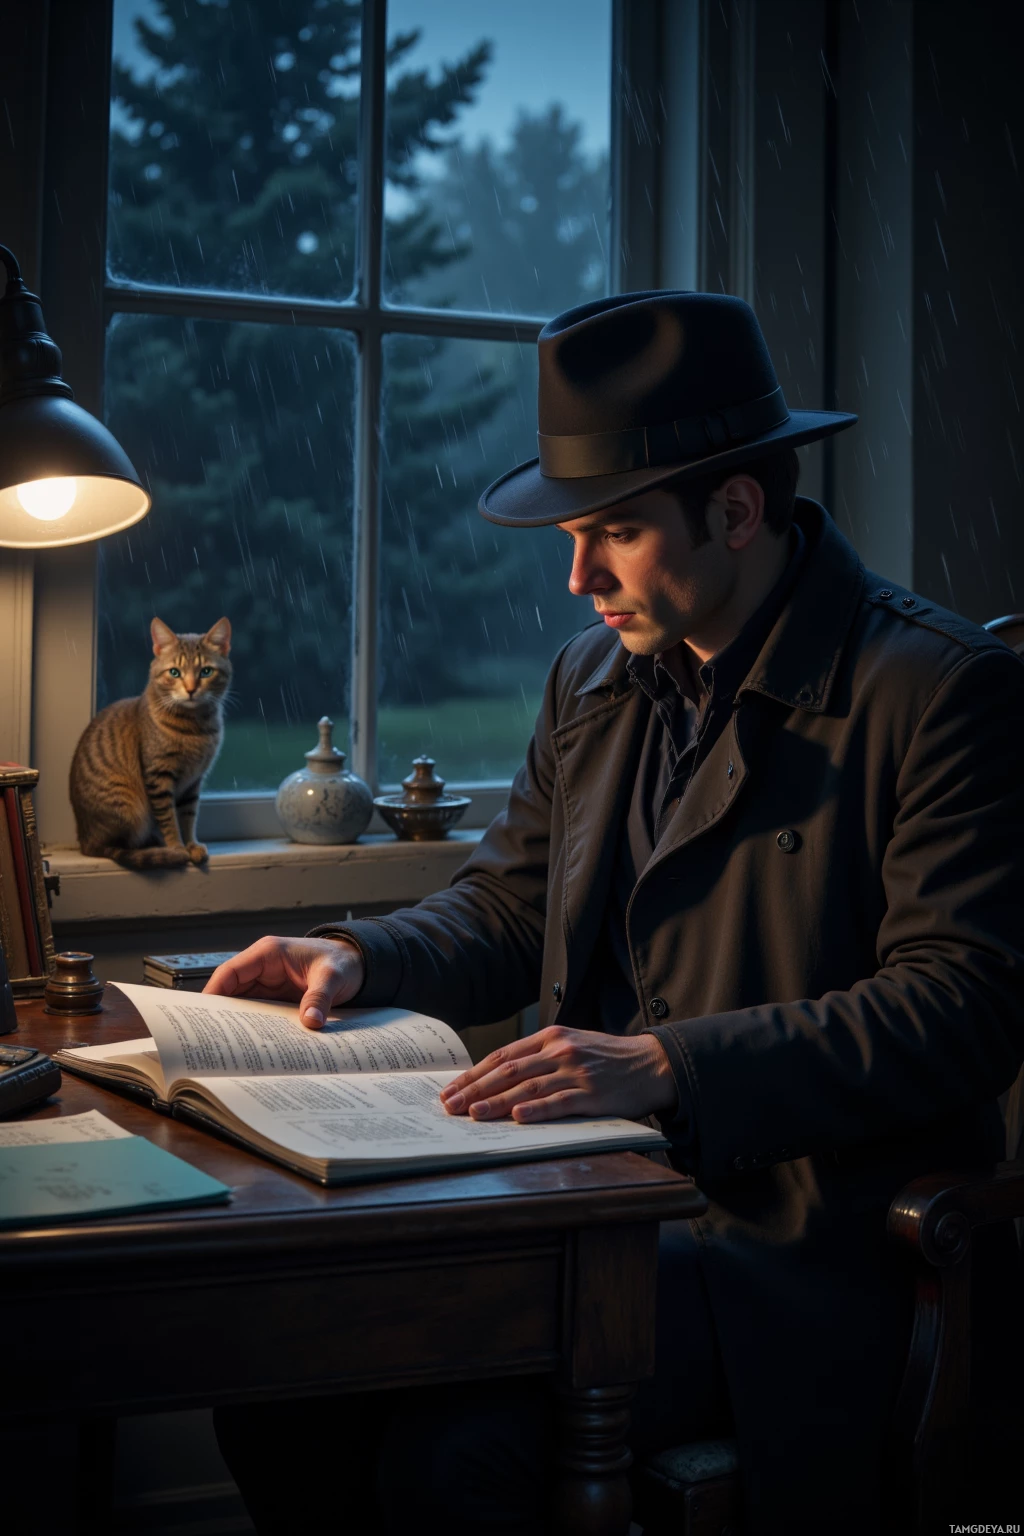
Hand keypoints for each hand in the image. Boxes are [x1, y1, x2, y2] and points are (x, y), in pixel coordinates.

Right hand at [204, 936, 365, 1029]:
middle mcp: (263, 967)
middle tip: (210, 1040)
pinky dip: (253, 1027)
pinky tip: (251, 1045)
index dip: (214, 993)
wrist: (358, 964)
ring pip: (242, 1005)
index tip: (204, 1017)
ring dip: (236, 1023)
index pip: (230, 972)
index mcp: (268, 953)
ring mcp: (268, 984)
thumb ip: (320, 997)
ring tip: (226, 1049)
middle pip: (231, 992)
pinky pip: (258, 1013)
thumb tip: (311, 1022)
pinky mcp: (277, 998)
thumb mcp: (333, 977)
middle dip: (221, 1014)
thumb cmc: (342, 962)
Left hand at [439, 1025, 677, 1122]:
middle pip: (509, 1071)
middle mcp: (560, 1051)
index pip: (503, 1055)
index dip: (475, 1074)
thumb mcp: (572, 1044)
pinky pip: (560, 1103)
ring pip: (528, 1087)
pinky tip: (518, 1117)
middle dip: (476, 1090)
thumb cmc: (607, 1058)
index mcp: (551, 1037)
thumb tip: (499, 1077)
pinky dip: (537, 1110)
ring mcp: (576, 1072)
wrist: (651, 1063)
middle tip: (451, 1105)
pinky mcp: (593, 1094)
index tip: (452, 1089)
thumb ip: (539, 1057)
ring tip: (474, 1114)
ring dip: (498, 1102)